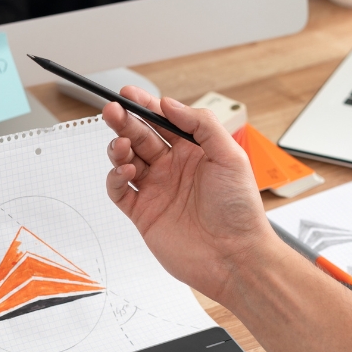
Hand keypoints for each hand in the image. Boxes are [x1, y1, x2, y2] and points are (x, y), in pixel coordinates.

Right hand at [103, 87, 280, 302]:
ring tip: (121, 144)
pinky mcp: (144, 214)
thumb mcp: (230, 156)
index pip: (163, 121)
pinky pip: (120, 191)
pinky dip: (116, 178)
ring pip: (126, 160)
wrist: (235, 257)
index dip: (145, 106)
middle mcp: (173, 169)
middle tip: (111, 110)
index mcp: (194, 152)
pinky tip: (126, 171)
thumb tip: (170, 105)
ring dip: (118, 148)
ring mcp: (157, 190)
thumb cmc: (240, 210)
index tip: (128, 94)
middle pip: (140, 137)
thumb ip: (201, 125)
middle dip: (124, 121)